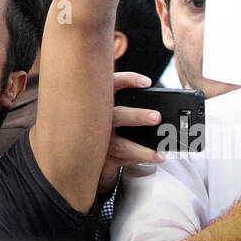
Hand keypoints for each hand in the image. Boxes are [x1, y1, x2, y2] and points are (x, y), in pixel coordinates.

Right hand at [98, 72, 165, 196]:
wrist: (80, 147)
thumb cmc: (103, 121)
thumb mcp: (108, 106)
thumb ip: (124, 101)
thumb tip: (155, 101)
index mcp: (101, 100)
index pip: (112, 84)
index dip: (128, 80)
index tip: (147, 82)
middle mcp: (98, 120)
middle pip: (117, 116)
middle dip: (137, 116)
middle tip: (156, 117)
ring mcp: (100, 141)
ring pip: (120, 145)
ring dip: (141, 150)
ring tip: (160, 154)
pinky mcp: (103, 158)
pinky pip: (122, 160)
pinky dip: (140, 159)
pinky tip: (156, 158)